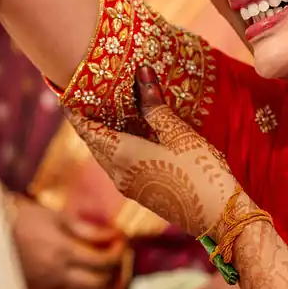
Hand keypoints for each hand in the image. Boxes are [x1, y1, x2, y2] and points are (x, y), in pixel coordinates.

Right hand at [9, 194, 125, 288]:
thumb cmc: (22, 216)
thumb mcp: (55, 216)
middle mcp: (56, 274)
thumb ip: (85, 229)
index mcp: (63, 251)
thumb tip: (112, 235)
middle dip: (114, 273)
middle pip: (98, 285)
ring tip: (106, 272)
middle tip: (117, 258)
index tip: (122, 243)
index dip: (118, 254)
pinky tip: (85, 281)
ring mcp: (46, 285)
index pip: (103, 262)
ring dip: (101, 286)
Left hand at [67, 66, 238, 238]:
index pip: (86, 129)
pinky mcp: (141, 193)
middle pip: (93, 142)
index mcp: (122, 155)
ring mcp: (128, 186)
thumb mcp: (179, 134)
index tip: (67, 90)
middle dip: (87, 119)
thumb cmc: (202, 172)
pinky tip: (129, 134)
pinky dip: (115, 146)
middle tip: (87, 94)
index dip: (75, 110)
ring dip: (101, 133)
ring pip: (104, 155)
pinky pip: (117, 165)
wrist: (220, 217)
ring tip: (106, 109)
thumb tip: (141, 71)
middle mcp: (118, 173)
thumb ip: (155, 105)